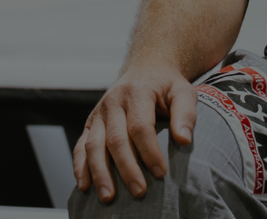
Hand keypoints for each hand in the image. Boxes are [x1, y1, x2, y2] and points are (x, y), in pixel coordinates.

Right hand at [72, 65, 199, 202]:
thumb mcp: (183, 91)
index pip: (140, 126)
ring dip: (100, 173)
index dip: (150, 151)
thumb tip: (184, 140)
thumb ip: (186, 113)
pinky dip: (80, 167)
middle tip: (139, 192)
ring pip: (94, 145)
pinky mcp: (90, 123)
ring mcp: (99, 113)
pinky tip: (85, 186)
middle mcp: (113, 102)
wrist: (146, 69)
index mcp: (137, 92)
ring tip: (108, 197)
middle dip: (127, 168)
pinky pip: (80, 146)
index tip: (161, 173)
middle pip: (116, 140)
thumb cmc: (167, 86)